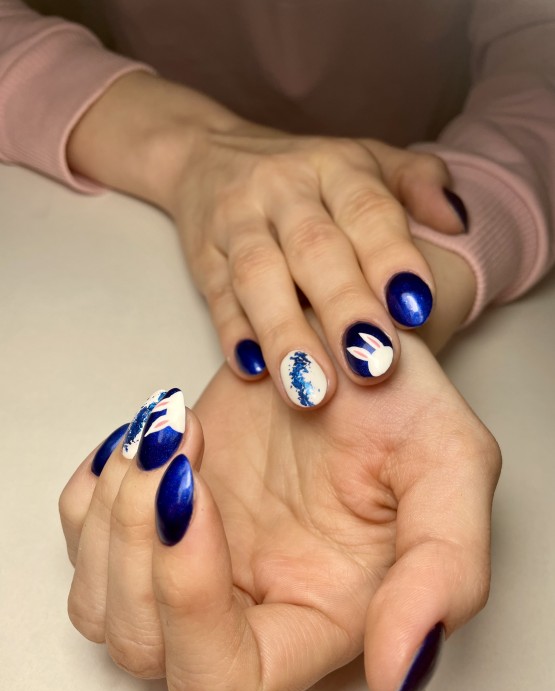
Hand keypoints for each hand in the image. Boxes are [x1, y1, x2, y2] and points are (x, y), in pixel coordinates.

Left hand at [59, 331, 499, 690]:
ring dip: (113, 511)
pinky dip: (95, 488)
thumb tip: (396, 674)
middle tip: (179, 443)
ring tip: (169, 428)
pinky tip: (147, 440)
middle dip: (137, 541)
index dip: (189, 606)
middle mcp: (248, 606)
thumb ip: (440, 575)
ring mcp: (196, 563)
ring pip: (99, 601)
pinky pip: (82, 535)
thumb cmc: (400, 406)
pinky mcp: (160, 517)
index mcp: (315, 619)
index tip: (196, 495)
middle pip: (141, 645)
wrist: (349, 347)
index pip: (224, 680)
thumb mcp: (450, 467)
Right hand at [168, 123, 466, 404]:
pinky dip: (234, 334)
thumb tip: (458, 221)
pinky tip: (252, 371)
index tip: (415, 309)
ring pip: (258, 276)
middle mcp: (284, 189)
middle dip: (344, 308)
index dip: (391, 258)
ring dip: (286, 335)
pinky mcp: (202, 255)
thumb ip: (416, 183)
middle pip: (314, 249)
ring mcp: (237, 220)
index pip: (368, 210)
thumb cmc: (306, 174)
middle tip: (372, 366)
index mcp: (335, 166)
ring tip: (312, 391)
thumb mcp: (364, 161)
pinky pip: (216, 295)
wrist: (211, 155)